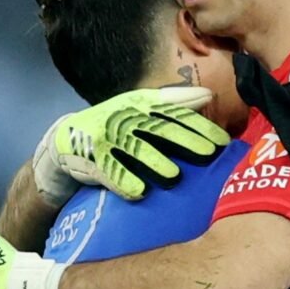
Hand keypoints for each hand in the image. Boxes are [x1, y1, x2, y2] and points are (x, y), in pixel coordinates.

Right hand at [33, 86, 229, 203]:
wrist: (67, 139)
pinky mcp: (92, 159)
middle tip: (208, 153)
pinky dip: (123, 182)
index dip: (198, 125)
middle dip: (185, 141)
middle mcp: (125, 118)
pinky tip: (138, 192)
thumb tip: (208, 95)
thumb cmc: (116, 124)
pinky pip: (110, 172)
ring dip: (155, 163)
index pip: (174, 113)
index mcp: (140, 105)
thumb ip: (175, 102)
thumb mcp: (141, 107)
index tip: (222, 139)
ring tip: (174, 175)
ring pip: (136, 151)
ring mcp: (108, 139)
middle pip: (159, 130)